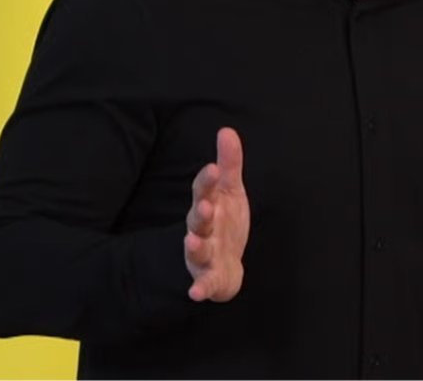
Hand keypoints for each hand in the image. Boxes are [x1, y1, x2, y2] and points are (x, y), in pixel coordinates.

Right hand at [184, 127, 249, 301]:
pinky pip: (204, 283)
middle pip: (198, 220)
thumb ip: (229, 164)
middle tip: (205, 205)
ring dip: (194, 246)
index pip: (205, 191)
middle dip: (200, 213)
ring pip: (197, 250)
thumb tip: (227, 130)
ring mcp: (204, 254)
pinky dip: (199, 288)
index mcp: (208, 206)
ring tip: (191, 241)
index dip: (208, 180)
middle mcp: (202, 230)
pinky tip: (195, 293)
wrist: (225, 265)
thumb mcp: (231, 192)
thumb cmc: (225, 223)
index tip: (213, 168)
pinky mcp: (210, 277)